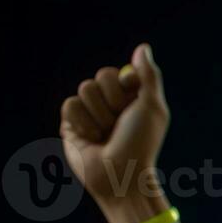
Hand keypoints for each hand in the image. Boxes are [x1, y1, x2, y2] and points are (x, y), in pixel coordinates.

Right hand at [59, 43, 169, 209]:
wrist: (119, 175)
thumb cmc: (141, 144)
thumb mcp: (152, 107)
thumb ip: (148, 76)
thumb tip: (143, 47)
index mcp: (131, 97)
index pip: (119, 72)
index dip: (125, 87)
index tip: (133, 103)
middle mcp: (110, 103)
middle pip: (101, 77)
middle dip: (113, 102)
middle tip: (120, 124)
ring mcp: (90, 112)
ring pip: (84, 89)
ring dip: (99, 115)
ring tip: (106, 135)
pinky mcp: (71, 123)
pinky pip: (69, 104)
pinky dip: (82, 122)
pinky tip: (91, 139)